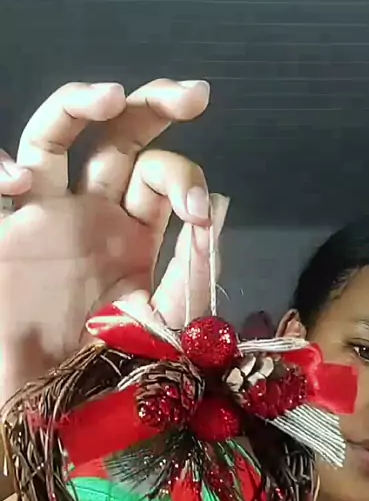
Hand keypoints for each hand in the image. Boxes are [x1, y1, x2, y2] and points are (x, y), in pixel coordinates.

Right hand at [0, 78, 224, 403]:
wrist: (58, 404)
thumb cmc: (114, 371)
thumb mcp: (167, 324)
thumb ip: (192, 274)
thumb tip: (217, 206)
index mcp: (134, 233)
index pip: (162, 178)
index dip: (184, 183)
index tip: (199, 215)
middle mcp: (92, 214)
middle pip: (119, 138)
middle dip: (156, 107)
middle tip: (196, 96)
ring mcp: (47, 217)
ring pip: (57, 138)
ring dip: (79, 107)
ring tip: (112, 96)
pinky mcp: (7, 235)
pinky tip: (17, 177)